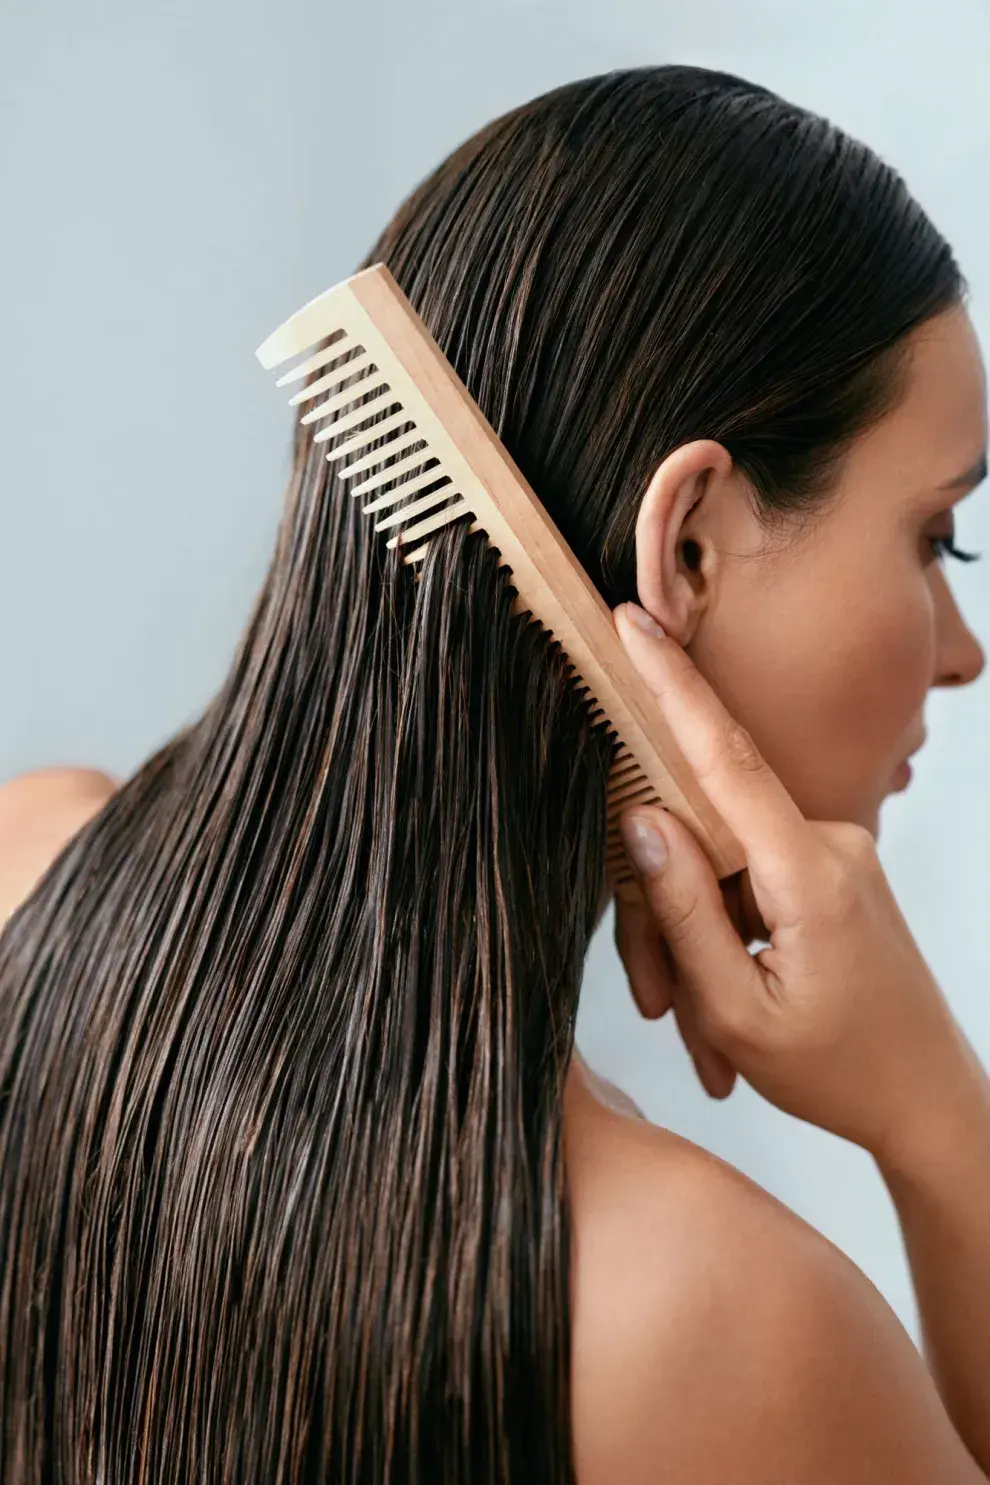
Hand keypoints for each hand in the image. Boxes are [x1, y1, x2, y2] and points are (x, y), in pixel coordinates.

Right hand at [610, 601, 973, 1159]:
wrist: (928, 1100)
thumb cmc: (839, 1074)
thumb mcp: (739, 1013)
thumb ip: (683, 910)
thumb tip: (641, 816)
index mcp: (810, 874)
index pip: (727, 757)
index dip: (673, 684)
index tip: (633, 621)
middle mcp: (830, 843)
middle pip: (704, 833)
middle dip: (663, 912)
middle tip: (662, 1007)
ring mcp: (836, 853)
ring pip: (722, 862)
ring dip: (695, 938)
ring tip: (707, 1032)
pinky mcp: (831, 869)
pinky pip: (749, 878)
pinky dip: (722, 933)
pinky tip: (726, 1002)